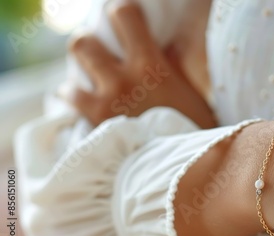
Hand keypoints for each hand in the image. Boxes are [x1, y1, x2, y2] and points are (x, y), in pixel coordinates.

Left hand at [68, 3, 215, 127]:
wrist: (182, 173)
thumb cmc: (195, 132)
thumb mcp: (192, 95)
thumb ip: (175, 66)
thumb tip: (166, 45)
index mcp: (151, 66)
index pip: (125, 16)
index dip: (123, 12)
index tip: (125, 19)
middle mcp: (122, 81)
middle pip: (82, 43)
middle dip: (89, 46)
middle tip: (101, 55)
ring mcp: (104, 106)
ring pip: (68, 79)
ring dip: (79, 80)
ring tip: (91, 86)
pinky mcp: (94, 128)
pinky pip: (70, 106)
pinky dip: (75, 103)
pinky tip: (86, 106)